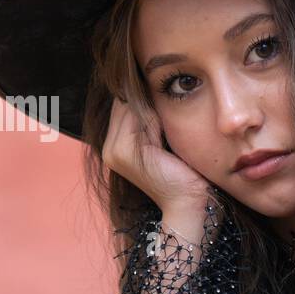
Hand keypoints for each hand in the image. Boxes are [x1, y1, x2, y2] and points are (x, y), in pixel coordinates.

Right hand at [102, 97, 212, 211]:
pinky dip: (155, 120)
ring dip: (152, 111)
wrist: (186, 203)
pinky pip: (139, 117)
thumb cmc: (182, 173)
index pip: (122, 105)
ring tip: (166, 131)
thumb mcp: (162, 142)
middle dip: (146, 102)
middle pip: (124, 103)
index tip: (161, 99)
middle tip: (166, 119)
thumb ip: (150, 120)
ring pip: (131, 107)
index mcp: (114, 145)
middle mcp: (108, 147)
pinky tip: (165, 136)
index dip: (141, 97)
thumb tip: (151, 90)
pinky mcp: (124, 151)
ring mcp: (113, 150)